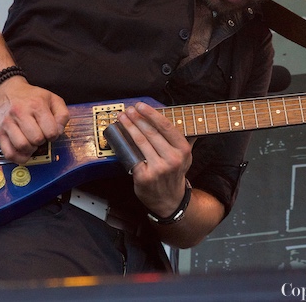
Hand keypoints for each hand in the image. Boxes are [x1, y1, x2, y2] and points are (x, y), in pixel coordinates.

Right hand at [0, 76, 69, 163]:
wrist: (7, 91)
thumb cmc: (32, 97)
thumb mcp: (52, 99)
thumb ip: (62, 115)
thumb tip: (59, 132)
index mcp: (37, 105)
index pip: (51, 131)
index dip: (54, 135)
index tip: (51, 132)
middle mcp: (21, 113)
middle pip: (36, 139)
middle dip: (42, 141)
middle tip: (40, 136)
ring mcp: (8, 123)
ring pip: (22, 147)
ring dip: (31, 149)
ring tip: (32, 143)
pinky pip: (9, 153)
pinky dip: (19, 157)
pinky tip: (24, 151)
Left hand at [117, 101, 193, 217]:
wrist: (169, 201)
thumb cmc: (174, 174)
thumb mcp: (185, 156)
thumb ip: (185, 138)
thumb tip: (185, 117)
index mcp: (183, 150)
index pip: (166, 126)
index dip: (151, 114)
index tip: (141, 106)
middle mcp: (172, 158)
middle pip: (150, 132)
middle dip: (137, 118)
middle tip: (129, 110)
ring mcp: (158, 168)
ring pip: (140, 142)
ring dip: (129, 127)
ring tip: (122, 118)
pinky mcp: (144, 176)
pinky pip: (132, 156)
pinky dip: (125, 144)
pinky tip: (120, 136)